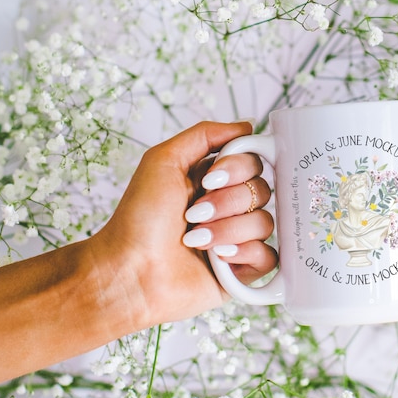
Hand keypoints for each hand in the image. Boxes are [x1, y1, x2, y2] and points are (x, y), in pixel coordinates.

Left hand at [88, 121, 277, 330]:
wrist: (129, 271)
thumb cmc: (138, 219)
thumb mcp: (163, 160)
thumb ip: (204, 135)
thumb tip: (247, 126)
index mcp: (212, 180)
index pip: (252, 161)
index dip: (238, 167)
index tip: (210, 178)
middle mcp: (227, 207)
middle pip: (262, 189)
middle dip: (227, 201)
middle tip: (194, 213)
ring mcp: (236, 238)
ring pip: (265, 222)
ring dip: (228, 229)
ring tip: (197, 240)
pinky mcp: (241, 270)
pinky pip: (268, 256)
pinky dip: (244, 254)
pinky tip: (218, 258)